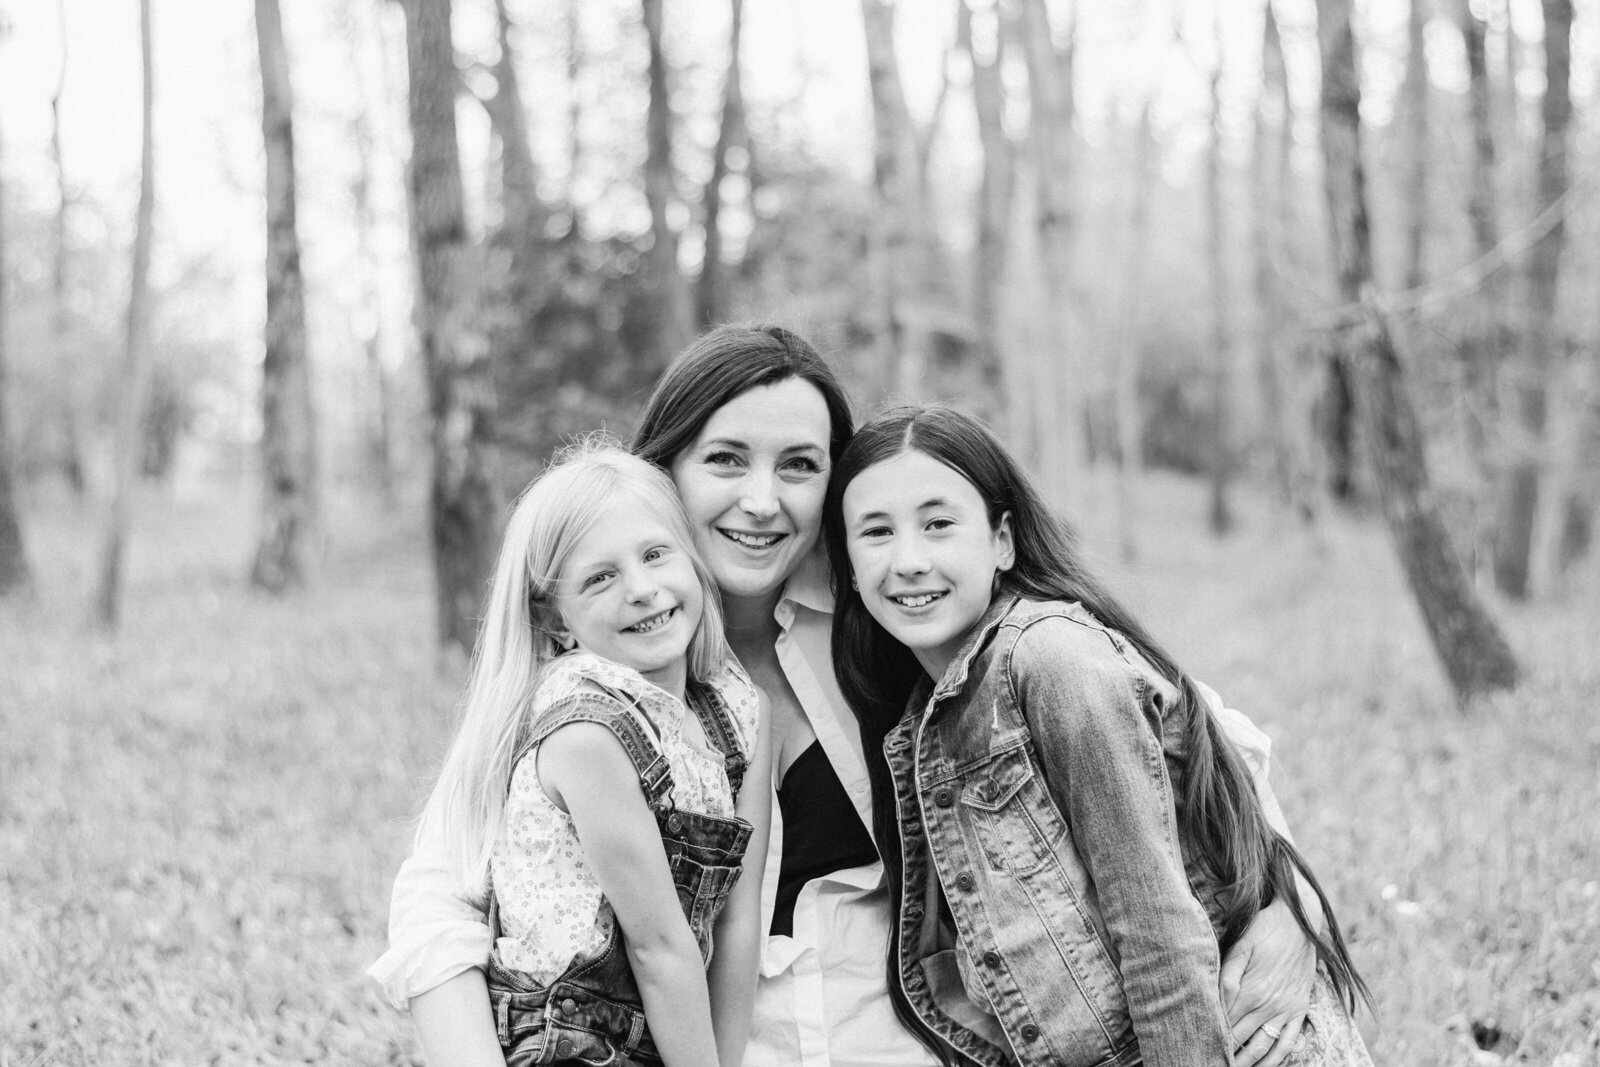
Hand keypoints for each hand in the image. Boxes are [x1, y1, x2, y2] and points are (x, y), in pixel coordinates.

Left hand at [1221, 896, 1315, 1066]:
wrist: (1300, 920)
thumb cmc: (1264, 929)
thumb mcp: (1240, 945)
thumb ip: (1227, 976)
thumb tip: (1216, 1001)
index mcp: (1250, 990)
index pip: (1225, 1023)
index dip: (1211, 1037)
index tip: (1197, 1046)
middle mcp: (1268, 1005)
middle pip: (1240, 1039)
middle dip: (1224, 1053)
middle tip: (1206, 1061)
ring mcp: (1286, 1010)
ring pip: (1263, 1047)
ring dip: (1247, 1063)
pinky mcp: (1299, 1010)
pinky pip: (1288, 1043)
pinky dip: (1275, 1059)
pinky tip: (1263, 1066)